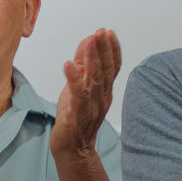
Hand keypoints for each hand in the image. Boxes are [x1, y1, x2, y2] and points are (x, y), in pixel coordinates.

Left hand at [51, 29, 122, 159]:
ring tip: (89, 42)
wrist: (73, 148)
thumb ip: (84, 65)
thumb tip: (87, 42)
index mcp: (104, 90)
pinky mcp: (77, 114)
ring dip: (92, 59)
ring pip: (94, 79)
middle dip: (104, 49)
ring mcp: (91, 106)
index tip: (109, 33)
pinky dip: (73, 79)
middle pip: (106, 70)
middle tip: (101, 32)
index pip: (113, 67)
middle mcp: (101, 97)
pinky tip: (68, 65)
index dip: (112, 49)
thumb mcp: (80, 86)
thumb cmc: (76, 116)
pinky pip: (77, 94)